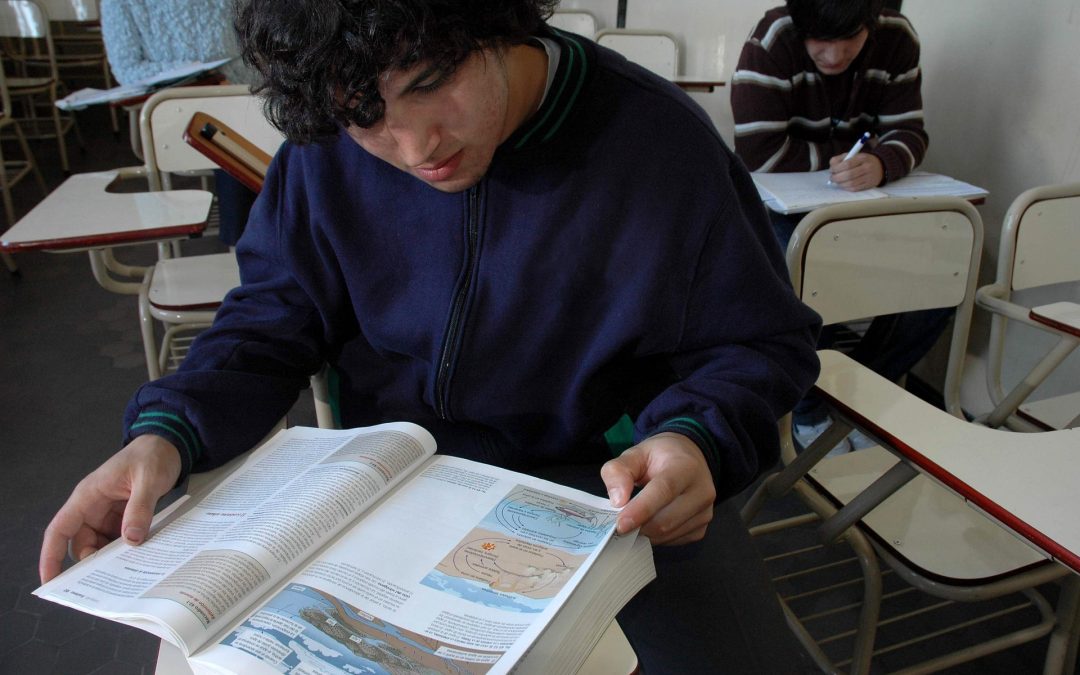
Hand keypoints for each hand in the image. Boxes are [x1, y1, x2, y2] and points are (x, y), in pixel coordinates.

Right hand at [39, 435, 180, 582]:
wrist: (168, 446)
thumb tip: (131, 540)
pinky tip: (140, 560)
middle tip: (111, 582)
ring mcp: (109, 514)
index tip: (50, 581)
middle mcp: (93, 508)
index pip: (60, 529)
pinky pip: (119, 539)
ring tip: (129, 574)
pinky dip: (127, 550)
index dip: (50, 556)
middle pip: (82, 543)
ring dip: (113, 558)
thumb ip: (140, 508)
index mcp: (88, 496)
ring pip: (101, 545)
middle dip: (92, 563)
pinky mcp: (124, 518)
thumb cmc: (152, 456)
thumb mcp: (148, 479)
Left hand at [600, 432, 716, 544]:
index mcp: (687, 467)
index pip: (664, 490)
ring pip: (668, 534)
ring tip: (633, 520)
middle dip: (638, 526)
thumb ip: (618, 471)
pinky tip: (650, 522)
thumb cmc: (661, 456)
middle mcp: (702, 491)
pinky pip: (673, 541)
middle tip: (618, 523)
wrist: (689, 459)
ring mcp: (705, 512)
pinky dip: (656, 537)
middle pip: (666, 519)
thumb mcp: (635, 454)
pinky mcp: (702, 529)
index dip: (641, 509)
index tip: (621, 524)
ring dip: (645, 533)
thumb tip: (617, 500)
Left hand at [829, 152, 883, 190]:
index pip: (847, 164)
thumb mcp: (853, 155)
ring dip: (840, 184)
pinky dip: (846, 187)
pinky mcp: (869, 185)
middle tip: (832, 178)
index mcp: (862, 158)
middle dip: (836, 178)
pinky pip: (855, 188)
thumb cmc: (862, 161)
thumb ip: (841, 159)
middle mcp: (867, 167)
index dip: (836, 168)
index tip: (831, 170)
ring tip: (837, 181)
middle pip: (848, 175)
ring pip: (851, 183)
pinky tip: (843, 185)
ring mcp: (869, 177)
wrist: (880, 166)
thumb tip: (831, 167)